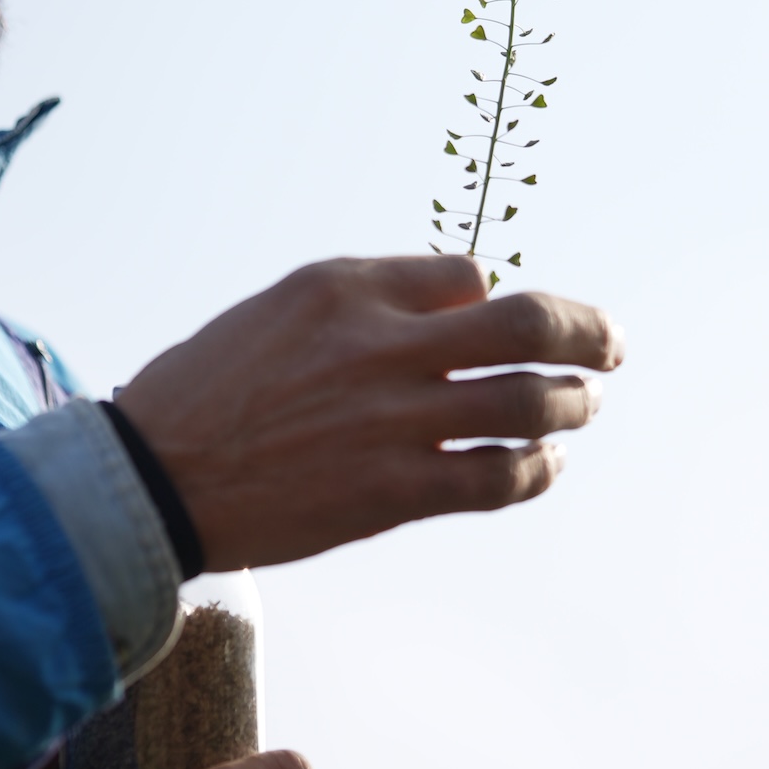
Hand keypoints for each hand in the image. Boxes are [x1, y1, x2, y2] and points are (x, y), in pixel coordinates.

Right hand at [117, 254, 623, 570]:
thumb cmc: (211, 388)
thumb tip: (465, 292)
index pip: (466, 275)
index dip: (494, 297)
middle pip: (523, 326)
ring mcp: (391, 422)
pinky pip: (494, 479)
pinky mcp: (390, 493)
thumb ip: (370, 296)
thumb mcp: (281, 307)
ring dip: (573, 402)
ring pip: (525, 402)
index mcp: (346, 288)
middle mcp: (378, 344)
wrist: (154, 480)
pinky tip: (546, 464)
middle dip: (587, 333)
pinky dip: (535, 469)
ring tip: (587, 404)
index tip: (500, 320)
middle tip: (613, 344)